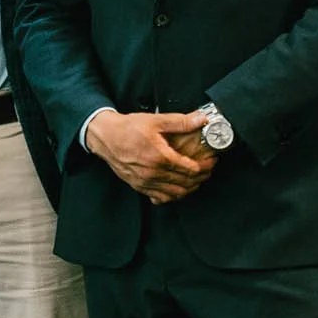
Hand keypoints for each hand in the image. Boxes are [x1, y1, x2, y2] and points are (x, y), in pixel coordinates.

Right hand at [85, 110, 216, 204]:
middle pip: (186, 183)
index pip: (191, 169)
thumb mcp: (156, 121)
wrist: (105, 137)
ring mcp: (145, 182)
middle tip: (208, 170)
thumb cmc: (128, 128)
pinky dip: (173, 196)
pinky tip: (177, 188)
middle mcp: (153, 173)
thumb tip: (201, 119)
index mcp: (160, 157)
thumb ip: (180, 122)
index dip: (205, 166)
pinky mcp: (139, 186)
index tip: (211, 161)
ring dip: (189, 188)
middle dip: (202, 178)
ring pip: (175, 194)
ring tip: (196, 179)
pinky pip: (160, 198)